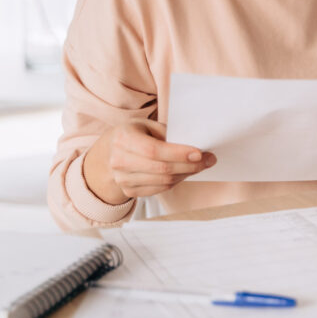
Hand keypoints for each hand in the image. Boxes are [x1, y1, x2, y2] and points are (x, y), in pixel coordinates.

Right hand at [83, 120, 216, 203]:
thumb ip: (167, 133)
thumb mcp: (146, 126)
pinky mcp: (129, 191)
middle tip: (208, 159)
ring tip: (200, 165)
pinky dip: (177, 181)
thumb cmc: (134, 135)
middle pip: (161, 169)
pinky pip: (160, 189)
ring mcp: (122, 179)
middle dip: (190, 165)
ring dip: (186, 174)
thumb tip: (195, 142)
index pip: (153, 150)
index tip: (199, 152)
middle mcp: (119, 160)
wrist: (108, 154)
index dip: (178, 153)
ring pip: (163, 182)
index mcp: (123, 138)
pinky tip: (185, 172)